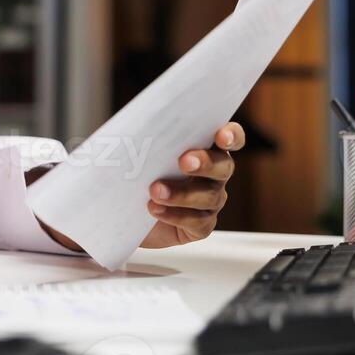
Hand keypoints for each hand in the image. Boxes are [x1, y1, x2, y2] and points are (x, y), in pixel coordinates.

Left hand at [141, 121, 244, 248]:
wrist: (123, 209)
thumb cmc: (133, 172)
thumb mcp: (135, 151)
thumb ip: (143, 136)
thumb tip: (131, 128)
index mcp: (204, 147)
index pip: (230, 138)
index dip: (231, 136)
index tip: (221, 136)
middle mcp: (214, 174)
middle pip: (223, 166)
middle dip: (205, 162)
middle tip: (184, 161)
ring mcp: (210, 200)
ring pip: (209, 196)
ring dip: (182, 193)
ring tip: (155, 191)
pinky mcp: (201, 226)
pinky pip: (197, 222)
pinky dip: (176, 215)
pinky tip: (156, 210)